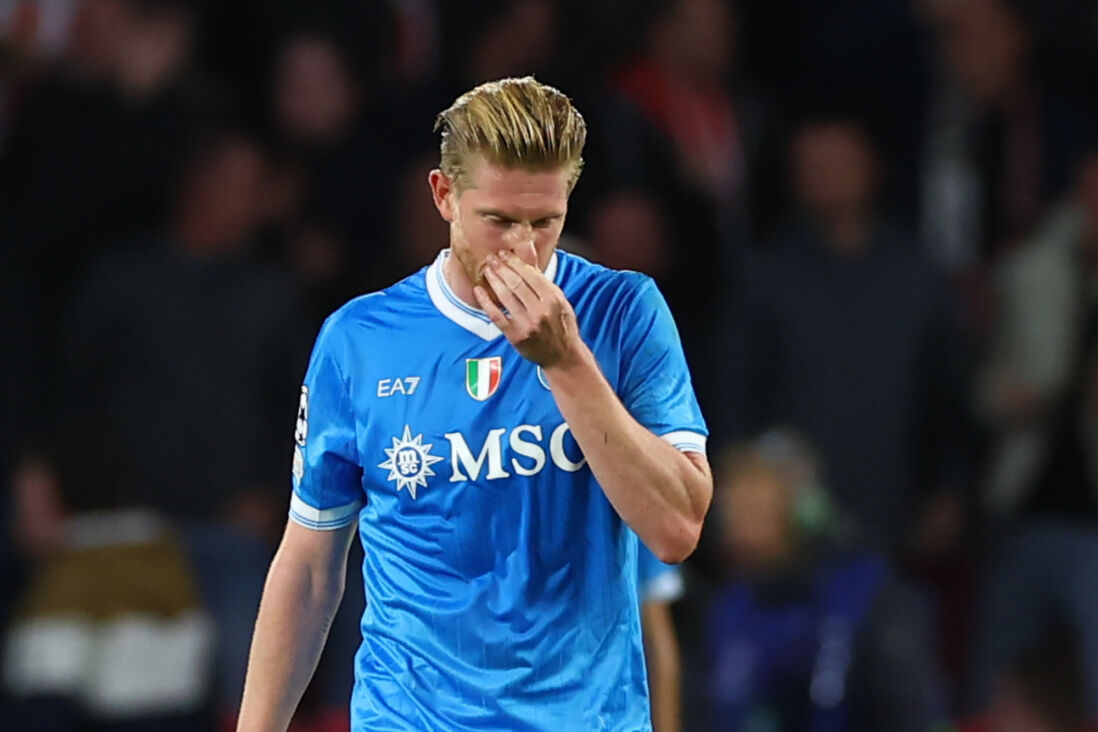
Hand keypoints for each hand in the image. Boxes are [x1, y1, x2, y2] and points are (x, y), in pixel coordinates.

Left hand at [473, 251, 583, 367]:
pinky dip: (486, 302)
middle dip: (502, 268)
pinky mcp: (515, 335)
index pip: (530, 274)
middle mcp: (540, 310)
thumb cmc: (561, 325)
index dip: (515, 262)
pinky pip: (496, 315)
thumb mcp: (558, 300)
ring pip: (506, 296)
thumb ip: (541, 278)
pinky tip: (479, 291)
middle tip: (492, 258)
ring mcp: (527, 324)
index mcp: (553, 298)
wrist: (562, 355)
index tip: (505, 254)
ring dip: (494, 280)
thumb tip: (529, 252)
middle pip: (516, 283)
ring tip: (487, 270)